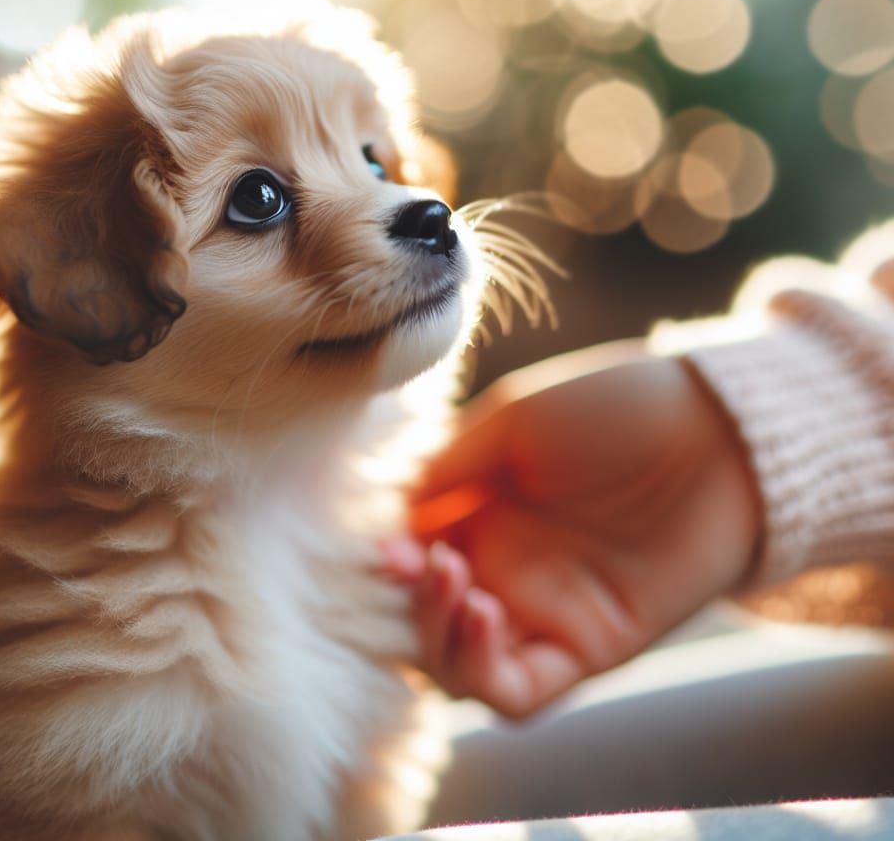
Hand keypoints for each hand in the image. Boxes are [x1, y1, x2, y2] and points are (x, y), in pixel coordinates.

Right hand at [386, 343, 761, 718]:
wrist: (718, 430)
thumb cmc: (614, 407)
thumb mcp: (513, 420)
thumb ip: (449, 468)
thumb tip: (392, 517)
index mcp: (479, 511)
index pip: (410, 557)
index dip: (388, 560)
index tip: (384, 544)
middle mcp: (503, 568)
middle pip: (424, 621)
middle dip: (405, 602)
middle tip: (418, 562)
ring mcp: (544, 612)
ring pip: (461, 668)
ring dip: (436, 636)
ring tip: (452, 580)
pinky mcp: (588, 647)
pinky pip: (520, 693)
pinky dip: (483, 668)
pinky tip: (482, 611)